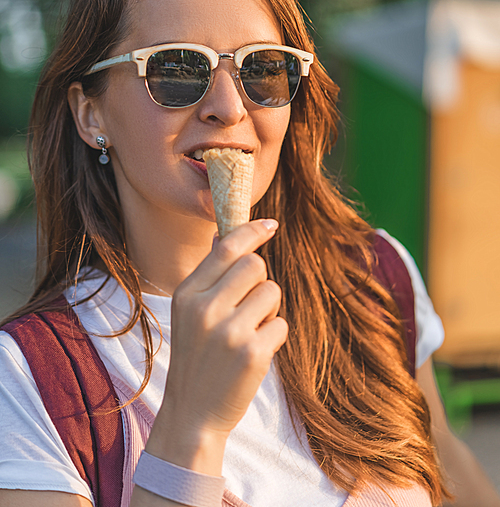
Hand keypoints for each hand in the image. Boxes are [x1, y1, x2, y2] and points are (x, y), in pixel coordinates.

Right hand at [159, 219, 287, 446]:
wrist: (192, 415)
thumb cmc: (195, 358)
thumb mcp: (188, 313)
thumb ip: (208, 276)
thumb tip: (225, 235)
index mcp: (187, 295)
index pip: (226, 248)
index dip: (251, 231)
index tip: (269, 224)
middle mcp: (206, 309)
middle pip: (255, 265)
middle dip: (260, 280)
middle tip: (249, 305)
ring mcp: (229, 332)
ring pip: (272, 292)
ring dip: (269, 309)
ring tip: (249, 331)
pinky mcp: (253, 354)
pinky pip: (281, 323)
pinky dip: (274, 335)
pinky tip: (254, 352)